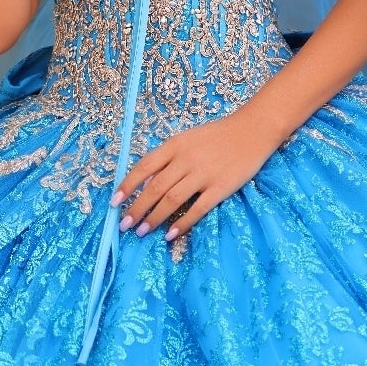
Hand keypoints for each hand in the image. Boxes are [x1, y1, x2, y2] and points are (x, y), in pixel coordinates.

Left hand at [113, 102, 282, 242]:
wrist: (252, 130)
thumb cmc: (217, 136)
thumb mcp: (188, 139)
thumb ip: (168, 157)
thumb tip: (145, 181)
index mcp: (175, 145)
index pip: (144, 166)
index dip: (127, 185)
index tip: (114, 202)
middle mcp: (186, 159)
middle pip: (155, 188)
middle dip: (137, 208)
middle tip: (125, 225)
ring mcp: (204, 174)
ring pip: (172, 200)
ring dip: (154, 218)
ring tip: (142, 231)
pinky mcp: (221, 187)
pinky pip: (198, 209)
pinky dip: (183, 223)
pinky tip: (171, 234)